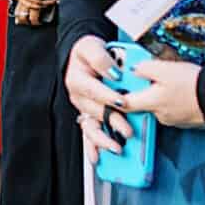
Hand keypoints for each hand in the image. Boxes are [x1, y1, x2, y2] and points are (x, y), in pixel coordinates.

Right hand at [65, 36, 132, 152]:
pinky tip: (98, 158)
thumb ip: (101, 58)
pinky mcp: (88, 115)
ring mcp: (83, 108)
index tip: (123, 101)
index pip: (92, 89)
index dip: (107, 96)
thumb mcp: (91, 47)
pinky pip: (89, 133)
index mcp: (77, 80)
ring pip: (90, 127)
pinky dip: (92, 147)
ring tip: (116, 148)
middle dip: (112, 122)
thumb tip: (115, 73)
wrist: (80, 55)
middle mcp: (78, 96)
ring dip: (102, 139)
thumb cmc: (88, 51)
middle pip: (94, 112)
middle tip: (128, 131)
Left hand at [121, 58, 204, 130]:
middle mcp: (159, 115)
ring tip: (169, 81)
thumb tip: (131, 70)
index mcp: (151, 103)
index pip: (123, 103)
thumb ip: (143, 69)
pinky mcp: (185, 120)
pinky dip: (173, 100)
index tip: (114, 86)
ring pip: (158, 106)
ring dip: (159, 95)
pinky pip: (172, 109)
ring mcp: (173, 120)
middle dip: (142, 91)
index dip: (116, 95)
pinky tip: (180, 91)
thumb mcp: (165, 69)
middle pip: (141, 103)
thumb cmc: (194, 84)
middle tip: (149, 78)